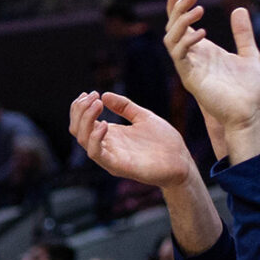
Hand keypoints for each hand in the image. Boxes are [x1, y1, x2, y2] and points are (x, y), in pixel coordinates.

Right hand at [69, 91, 193, 190]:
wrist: (181, 161)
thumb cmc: (164, 142)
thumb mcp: (143, 117)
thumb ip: (125, 107)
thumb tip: (104, 95)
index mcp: (110, 135)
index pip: (82, 122)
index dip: (80, 107)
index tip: (91, 92)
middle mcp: (106, 146)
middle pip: (77, 129)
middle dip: (80, 110)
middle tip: (93, 97)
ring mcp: (110, 157)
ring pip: (83, 140)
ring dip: (86, 120)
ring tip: (98, 105)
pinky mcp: (117, 166)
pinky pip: (96, 154)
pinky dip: (95, 138)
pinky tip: (105, 123)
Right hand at [162, 0, 259, 160]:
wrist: (251, 114)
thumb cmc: (251, 90)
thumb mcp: (250, 54)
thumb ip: (242, 33)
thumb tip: (239, 8)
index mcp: (204, 51)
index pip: (183, 26)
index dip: (176, 9)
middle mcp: (193, 58)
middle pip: (173, 29)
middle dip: (177, 10)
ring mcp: (190, 68)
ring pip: (171, 40)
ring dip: (180, 22)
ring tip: (199, 9)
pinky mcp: (190, 78)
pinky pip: (180, 56)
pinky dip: (187, 41)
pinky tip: (202, 33)